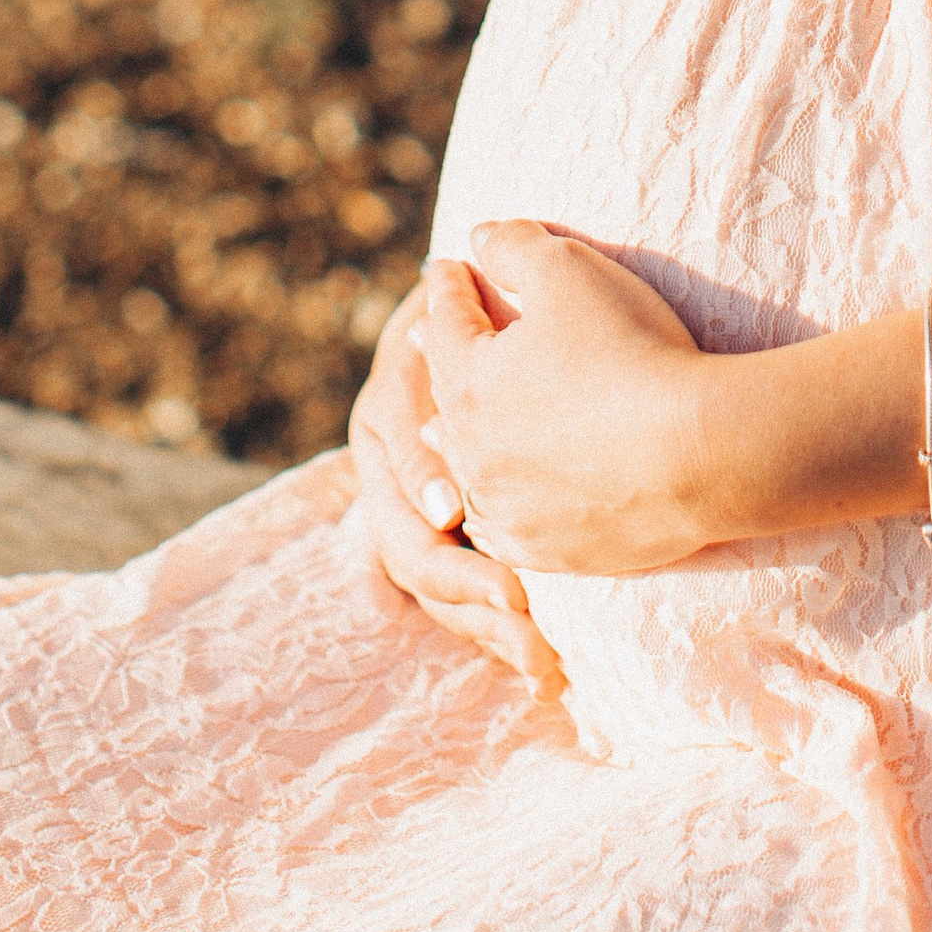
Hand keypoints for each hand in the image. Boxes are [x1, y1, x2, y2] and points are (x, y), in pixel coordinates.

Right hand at [348, 283, 564, 691]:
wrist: (519, 348)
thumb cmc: (526, 311)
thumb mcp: (512, 283)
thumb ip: (486, 269)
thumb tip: (456, 263)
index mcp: (389, 412)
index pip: (395, 449)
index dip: (422, 474)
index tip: (458, 507)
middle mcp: (393, 475)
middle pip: (409, 544)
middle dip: (461, 580)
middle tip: (515, 603)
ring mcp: (420, 521)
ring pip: (436, 586)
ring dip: (482, 624)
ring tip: (539, 655)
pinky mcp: (459, 555)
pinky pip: (464, 607)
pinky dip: (496, 636)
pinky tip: (542, 667)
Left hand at [418, 219, 713, 576]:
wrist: (700, 452)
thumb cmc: (632, 349)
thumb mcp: (569, 269)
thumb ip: (515, 246)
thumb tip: (477, 236)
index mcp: (470, 382)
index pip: (445, 323)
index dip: (447, 288)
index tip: (445, 267)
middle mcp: (474, 452)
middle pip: (446, 397)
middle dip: (440, 361)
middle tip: (429, 341)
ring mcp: (509, 508)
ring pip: (464, 470)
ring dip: (454, 439)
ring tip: (442, 424)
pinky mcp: (549, 549)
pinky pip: (500, 531)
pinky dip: (487, 510)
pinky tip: (488, 508)